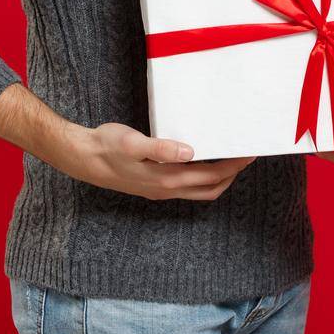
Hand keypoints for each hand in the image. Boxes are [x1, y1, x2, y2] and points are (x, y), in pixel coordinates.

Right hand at [60, 122, 255, 201]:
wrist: (82, 159)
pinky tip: (203, 160)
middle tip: (248, 155)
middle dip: (232, 173)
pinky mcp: (153, 185)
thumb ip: (160, 148)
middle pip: (210, 187)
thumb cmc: (107, 146)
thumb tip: (190, 152)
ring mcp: (160, 190)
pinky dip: (203, 177)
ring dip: (219, 178)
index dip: (233, 166)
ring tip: (232, 158)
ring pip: (199, 190)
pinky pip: (187, 186)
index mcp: (166, 180)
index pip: (210, 176)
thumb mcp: (132, 143)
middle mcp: (166, 189)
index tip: (250, 153)